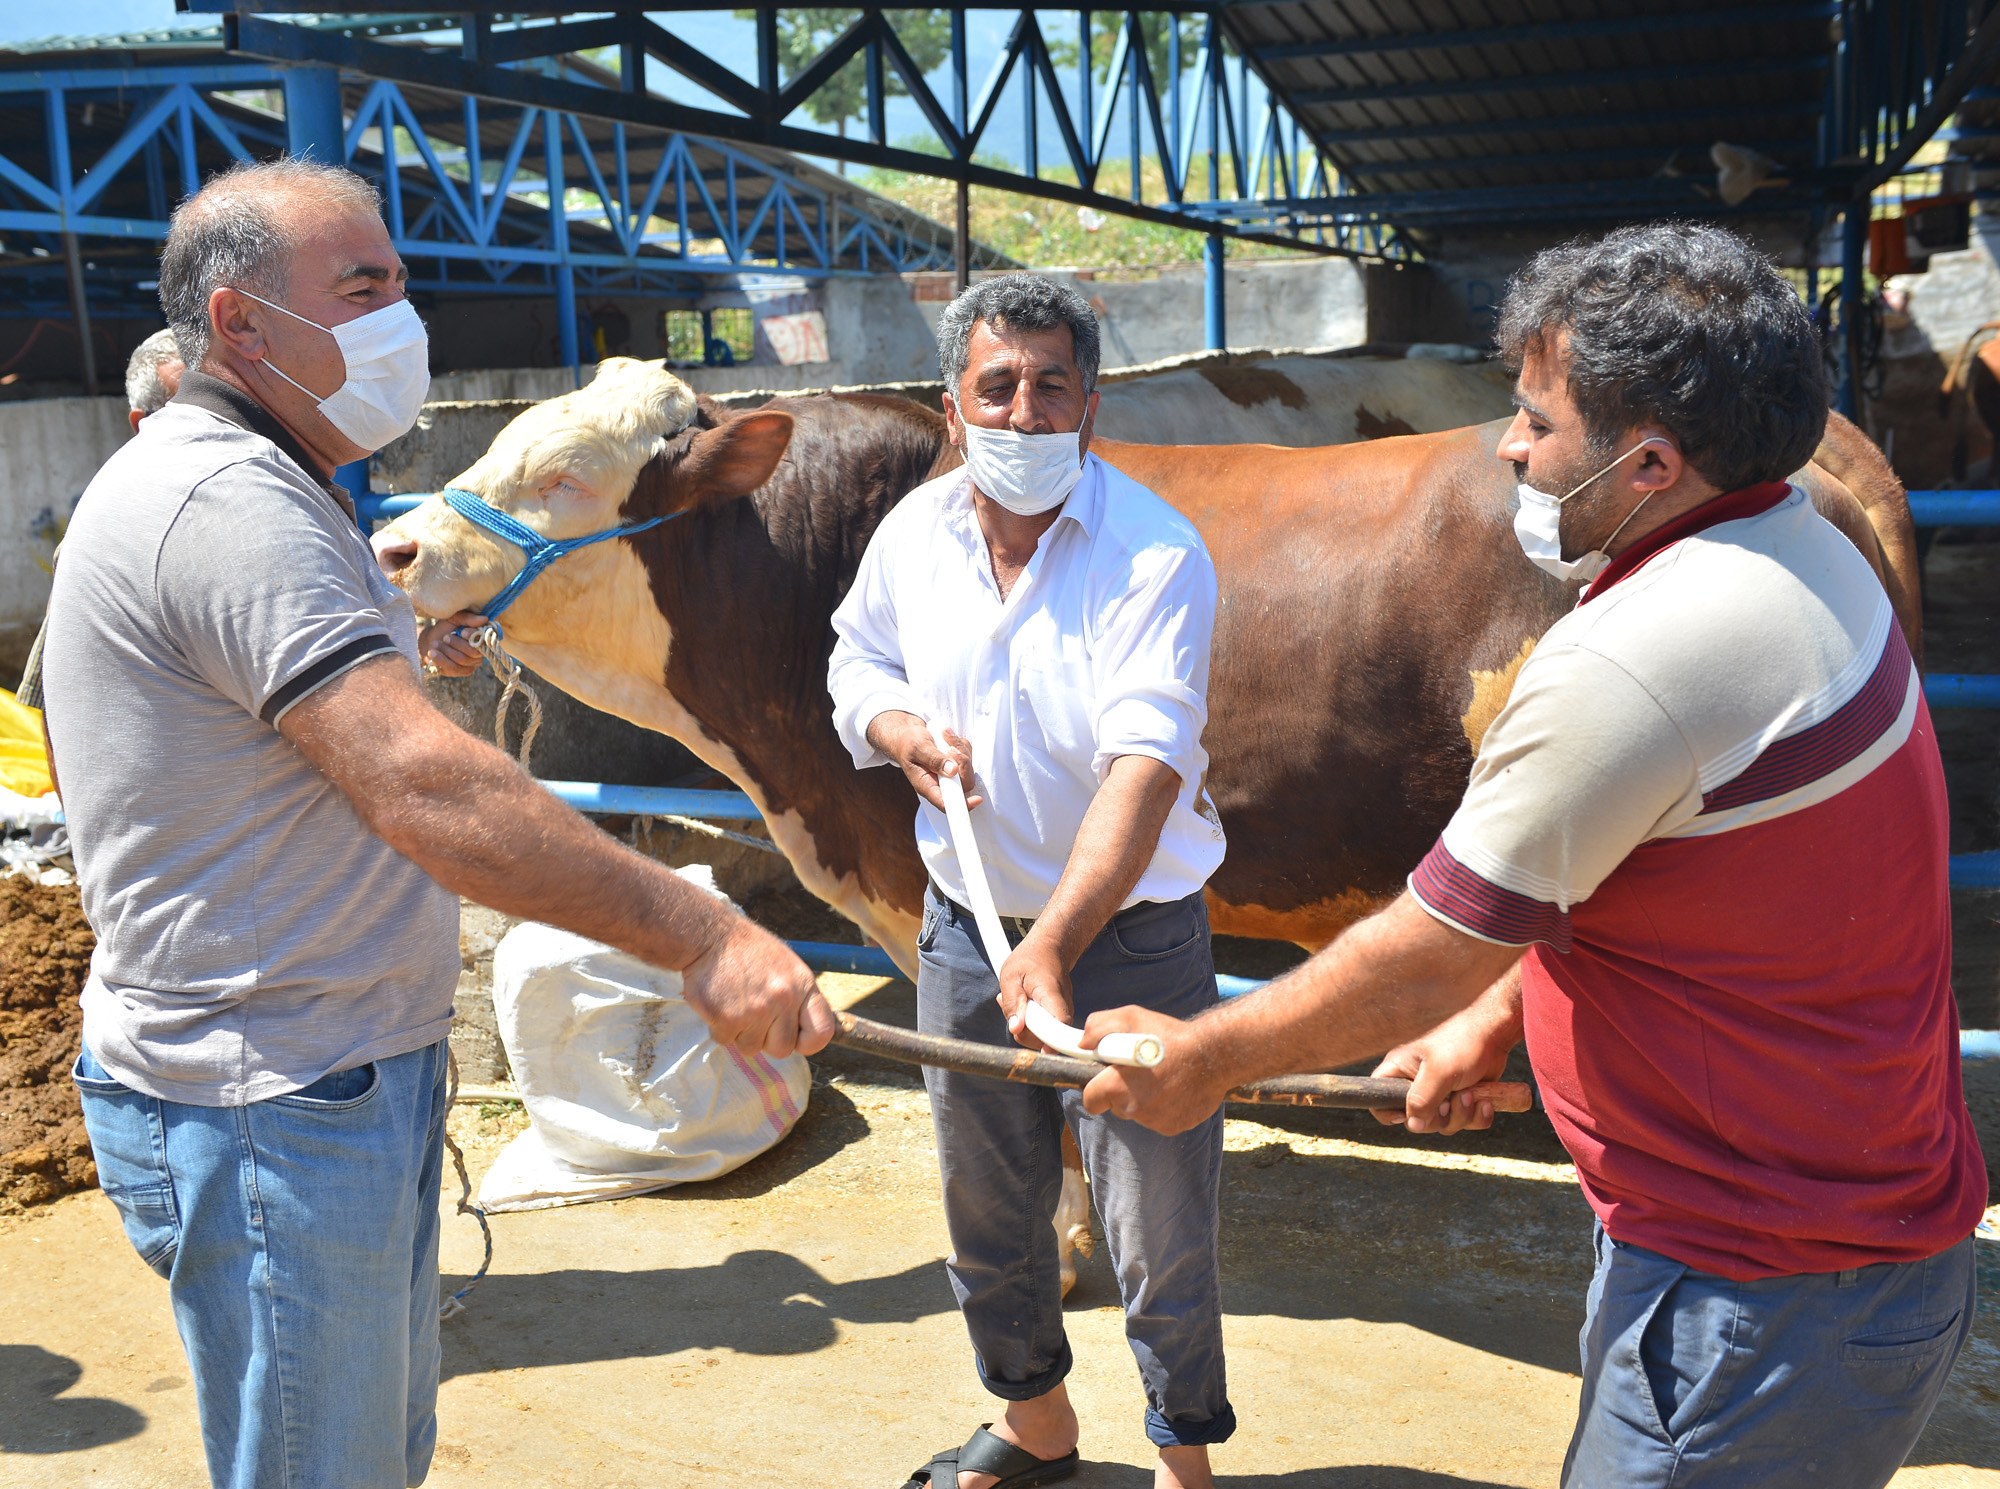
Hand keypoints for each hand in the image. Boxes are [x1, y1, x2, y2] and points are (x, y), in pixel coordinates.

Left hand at [417, 612, 487, 677]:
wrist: (429, 642)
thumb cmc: (444, 629)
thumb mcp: (453, 619)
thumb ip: (467, 618)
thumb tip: (484, 619)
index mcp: (481, 639)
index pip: (483, 640)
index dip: (474, 637)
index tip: (462, 632)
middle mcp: (480, 653)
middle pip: (473, 652)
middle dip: (457, 644)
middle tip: (445, 637)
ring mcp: (471, 664)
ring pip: (462, 659)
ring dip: (447, 650)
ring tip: (435, 644)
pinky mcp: (460, 672)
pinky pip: (453, 668)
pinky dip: (441, 659)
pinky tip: (432, 653)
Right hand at [679, 916, 836, 1058]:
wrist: (708, 937)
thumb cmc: (747, 951)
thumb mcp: (787, 965)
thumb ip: (798, 997)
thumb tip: (806, 1030)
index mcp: (803, 985)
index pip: (822, 1031)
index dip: (808, 1042)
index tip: (796, 1040)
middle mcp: (783, 999)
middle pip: (783, 1049)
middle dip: (767, 1041)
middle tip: (754, 1019)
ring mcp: (755, 1011)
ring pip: (751, 1048)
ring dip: (740, 1034)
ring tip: (735, 1005)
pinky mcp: (727, 1019)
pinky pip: (725, 1041)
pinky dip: (719, 1027)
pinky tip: (719, 1003)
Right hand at [870, 712, 981, 812]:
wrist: (906, 735)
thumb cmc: (908, 744)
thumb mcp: (918, 748)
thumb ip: (934, 760)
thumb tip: (953, 771)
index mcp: (927, 786)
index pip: (947, 804)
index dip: (963, 804)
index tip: (977, 799)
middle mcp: (941, 784)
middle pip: (965, 783)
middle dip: (963, 762)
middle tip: (950, 747)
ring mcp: (951, 775)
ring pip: (969, 768)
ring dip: (960, 749)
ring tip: (944, 736)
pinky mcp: (956, 764)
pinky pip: (968, 755)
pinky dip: (961, 744)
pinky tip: (947, 738)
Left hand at [996, 932, 1072, 1050]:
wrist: (1050, 948)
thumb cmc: (1029, 959)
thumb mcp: (1011, 975)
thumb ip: (1012, 1002)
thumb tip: (1016, 1029)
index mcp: (1051, 993)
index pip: (1060, 1022)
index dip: (1054, 1041)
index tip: (1044, 1051)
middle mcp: (1063, 1004)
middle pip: (1049, 1036)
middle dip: (1025, 1033)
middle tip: (1007, 1009)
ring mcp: (1063, 1011)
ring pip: (1045, 1034)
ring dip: (1025, 1028)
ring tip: (1014, 1003)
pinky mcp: (1059, 1015)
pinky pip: (1044, 1029)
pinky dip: (1030, 1024)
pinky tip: (1021, 1007)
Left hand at [1077, 1006, 1224, 1134]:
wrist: (1215, 1056)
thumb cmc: (1172, 1036)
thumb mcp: (1131, 1017)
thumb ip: (1099, 1027)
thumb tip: (1083, 1043)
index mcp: (1117, 1086)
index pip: (1091, 1100)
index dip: (1096, 1089)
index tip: (1107, 1079)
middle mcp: (1132, 1109)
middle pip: (1116, 1107)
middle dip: (1123, 1092)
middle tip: (1140, 1072)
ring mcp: (1154, 1121)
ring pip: (1140, 1114)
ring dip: (1145, 1099)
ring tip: (1163, 1076)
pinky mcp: (1173, 1127)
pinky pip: (1161, 1119)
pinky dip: (1166, 1107)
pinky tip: (1177, 1088)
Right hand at [1370, 999, 1518, 1134]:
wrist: (1494, 1037)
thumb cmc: (1461, 1045)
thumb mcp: (1438, 1072)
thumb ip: (1422, 1100)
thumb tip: (1413, 1125)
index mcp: (1399, 1072)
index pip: (1378, 1101)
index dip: (1389, 1113)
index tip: (1410, 1114)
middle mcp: (1416, 1086)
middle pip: (1416, 1122)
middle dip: (1440, 1116)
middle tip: (1452, 1097)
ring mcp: (1439, 1095)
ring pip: (1443, 1125)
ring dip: (1462, 1114)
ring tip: (1471, 1093)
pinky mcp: (1459, 1100)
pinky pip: (1465, 1123)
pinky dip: (1478, 1117)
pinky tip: (1485, 1101)